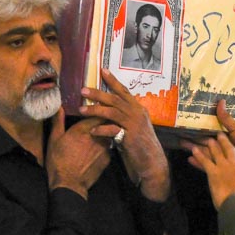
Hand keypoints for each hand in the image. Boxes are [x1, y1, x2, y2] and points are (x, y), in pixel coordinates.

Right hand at [45, 110, 111, 196]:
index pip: (98, 112)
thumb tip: (59, 107)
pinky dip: (106, 145)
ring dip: (106, 132)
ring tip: (100, 134)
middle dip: (105, 119)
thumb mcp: (54, 139)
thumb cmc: (58, 161)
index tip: (97, 107)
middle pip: (107, 122)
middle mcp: (97, 136)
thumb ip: (58, 122)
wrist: (69, 184)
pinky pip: (109, 147)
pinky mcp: (107, 159)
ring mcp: (104, 148)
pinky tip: (98, 150)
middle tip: (101, 119)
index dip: (99, 109)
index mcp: (83, 129)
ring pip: (110, 134)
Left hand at [79, 69, 169, 200]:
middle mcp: (138, 113)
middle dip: (98, 93)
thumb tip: (109, 111)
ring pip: (112, 111)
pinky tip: (92, 132)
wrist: (152, 164)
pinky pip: (113, 130)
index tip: (103, 70)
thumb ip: (123, 119)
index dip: (113, 81)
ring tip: (81, 110)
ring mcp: (135, 124)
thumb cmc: (141, 147)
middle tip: (83, 90)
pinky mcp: (131, 137)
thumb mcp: (133, 128)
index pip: (124, 91)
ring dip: (95, 110)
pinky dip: (101, 130)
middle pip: (116, 98)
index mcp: (138, 109)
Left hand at [188, 134, 234, 208]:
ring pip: (216, 152)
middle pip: (229, 148)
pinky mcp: (213, 172)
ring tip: (208, 139)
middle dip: (224, 141)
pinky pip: (205, 161)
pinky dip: (198, 155)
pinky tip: (194, 151)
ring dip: (211, 145)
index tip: (234, 145)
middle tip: (220, 134)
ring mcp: (224, 166)